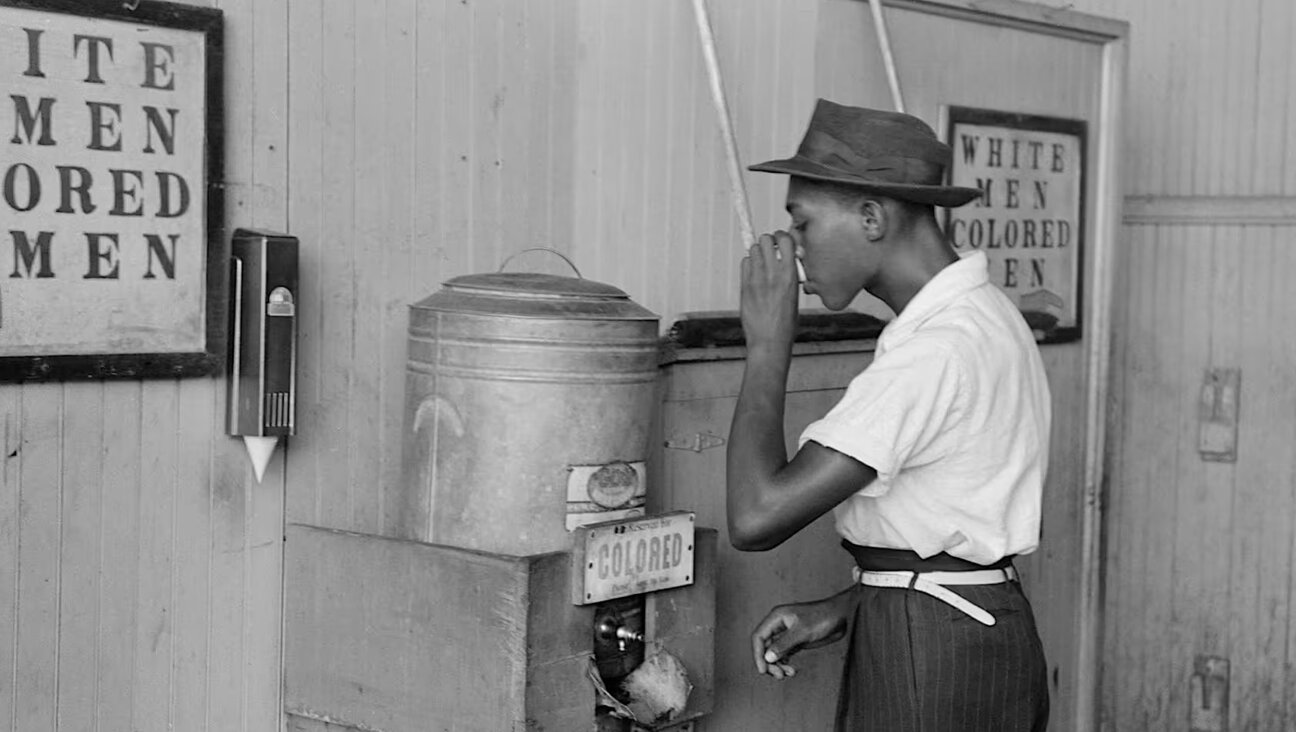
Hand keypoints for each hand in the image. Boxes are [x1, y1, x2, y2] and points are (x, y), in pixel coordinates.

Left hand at [740, 231, 799, 350]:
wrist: (770, 341)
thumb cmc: (786, 322)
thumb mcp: (794, 295)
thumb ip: (790, 274)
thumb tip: (786, 259)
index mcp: (791, 275)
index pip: (785, 240)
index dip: (782, 237)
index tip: (782, 242)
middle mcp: (773, 273)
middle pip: (765, 240)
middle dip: (768, 242)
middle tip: (771, 251)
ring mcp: (757, 279)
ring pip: (753, 250)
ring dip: (758, 252)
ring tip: (762, 264)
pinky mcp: (745, 286)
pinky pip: (745, 263)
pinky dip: (749, 264)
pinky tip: (754, 274)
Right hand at [751, 589, 854, 679]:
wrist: (841, 615)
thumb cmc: (822, 617)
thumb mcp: (802, 631)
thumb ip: (784, 644)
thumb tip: (768, 657)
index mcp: (776, 618)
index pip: (759, 637)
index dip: (757, 654)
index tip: (763, 670)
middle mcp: (779, 626)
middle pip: (765, 647)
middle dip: (770, 663)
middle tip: (780, 675)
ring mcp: (787, 634)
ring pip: (774, 652)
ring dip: (778, 665)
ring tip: (788, 674)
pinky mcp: (796, 641)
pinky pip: (784, 654)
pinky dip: (785, 663)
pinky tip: (792, 670)